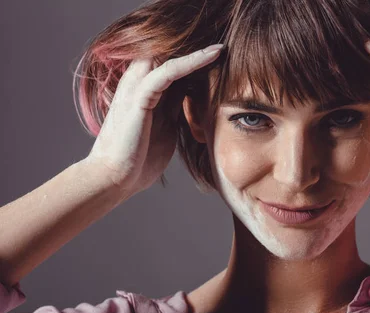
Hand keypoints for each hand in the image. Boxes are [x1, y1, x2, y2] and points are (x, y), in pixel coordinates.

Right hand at [85, 43, 223, 197]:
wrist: (114, 178)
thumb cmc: (139, 158)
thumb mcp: (166, 128)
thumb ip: (175, 109)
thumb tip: (195, 99)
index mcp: (144, 89)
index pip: (170, 63)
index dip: (195, 58)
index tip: (223, 57)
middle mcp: (137, 82)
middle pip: (166, 52)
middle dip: (193, 46)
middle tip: (224, 46)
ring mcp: (136, 87)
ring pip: (167, 55)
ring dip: (195, 49)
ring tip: (222, 47)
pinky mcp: (138, 97)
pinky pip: (167, 72)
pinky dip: (191, 61)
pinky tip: (211, 56)